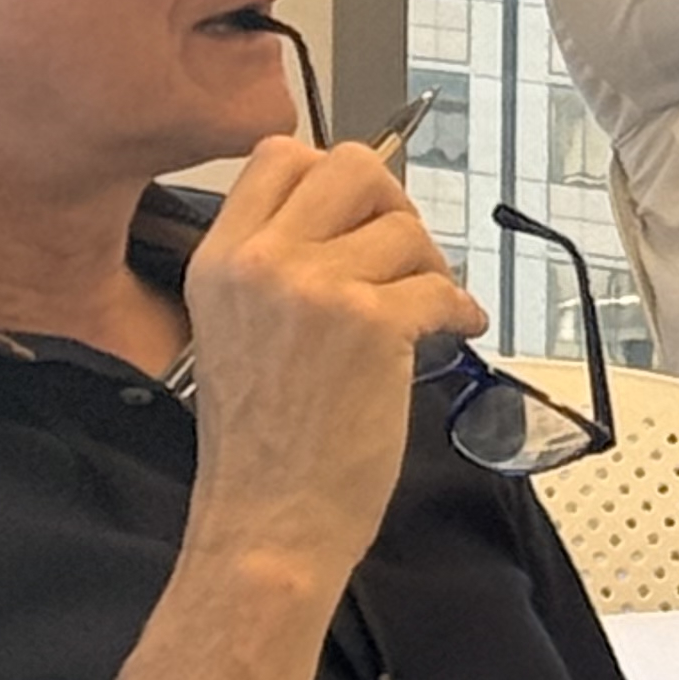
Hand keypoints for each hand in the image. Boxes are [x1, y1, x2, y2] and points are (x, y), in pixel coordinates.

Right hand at [180, 136, 485, 599]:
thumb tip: (355, 224)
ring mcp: (314, 287)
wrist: (266, 524)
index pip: (279, 155)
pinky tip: (453, 330)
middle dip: (391, 204)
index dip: (331, 175)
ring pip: (403, 227)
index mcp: (218, 259)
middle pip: (349, 166)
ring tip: (425, 311)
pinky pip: (439, 286)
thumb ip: (275, 269)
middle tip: (404, 254)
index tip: (359, 216)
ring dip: (429, 266)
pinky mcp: (369, 323)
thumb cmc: (259, 449)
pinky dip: (459, 308)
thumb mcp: (233, 332)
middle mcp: (260, 261)